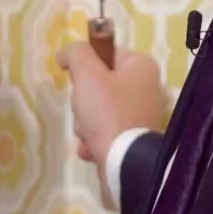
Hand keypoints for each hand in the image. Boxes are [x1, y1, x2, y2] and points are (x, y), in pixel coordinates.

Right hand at [56, 42, 169, 167]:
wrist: (125, 161)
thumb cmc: (107, 110)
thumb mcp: (87, 74)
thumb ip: (75, 53)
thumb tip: (66, 53)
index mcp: (141, 66)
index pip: (104, 54)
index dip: (85, 66)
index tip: (76, 80)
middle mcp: (146, 87)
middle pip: (98, 84)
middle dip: (83, 101)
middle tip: (83, 109)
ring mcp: (140, 114)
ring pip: (98, 110)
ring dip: (85, 123)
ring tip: (88, 133)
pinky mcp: (134, 137)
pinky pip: (105, 131)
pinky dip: (94, 139)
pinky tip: (92, 147)